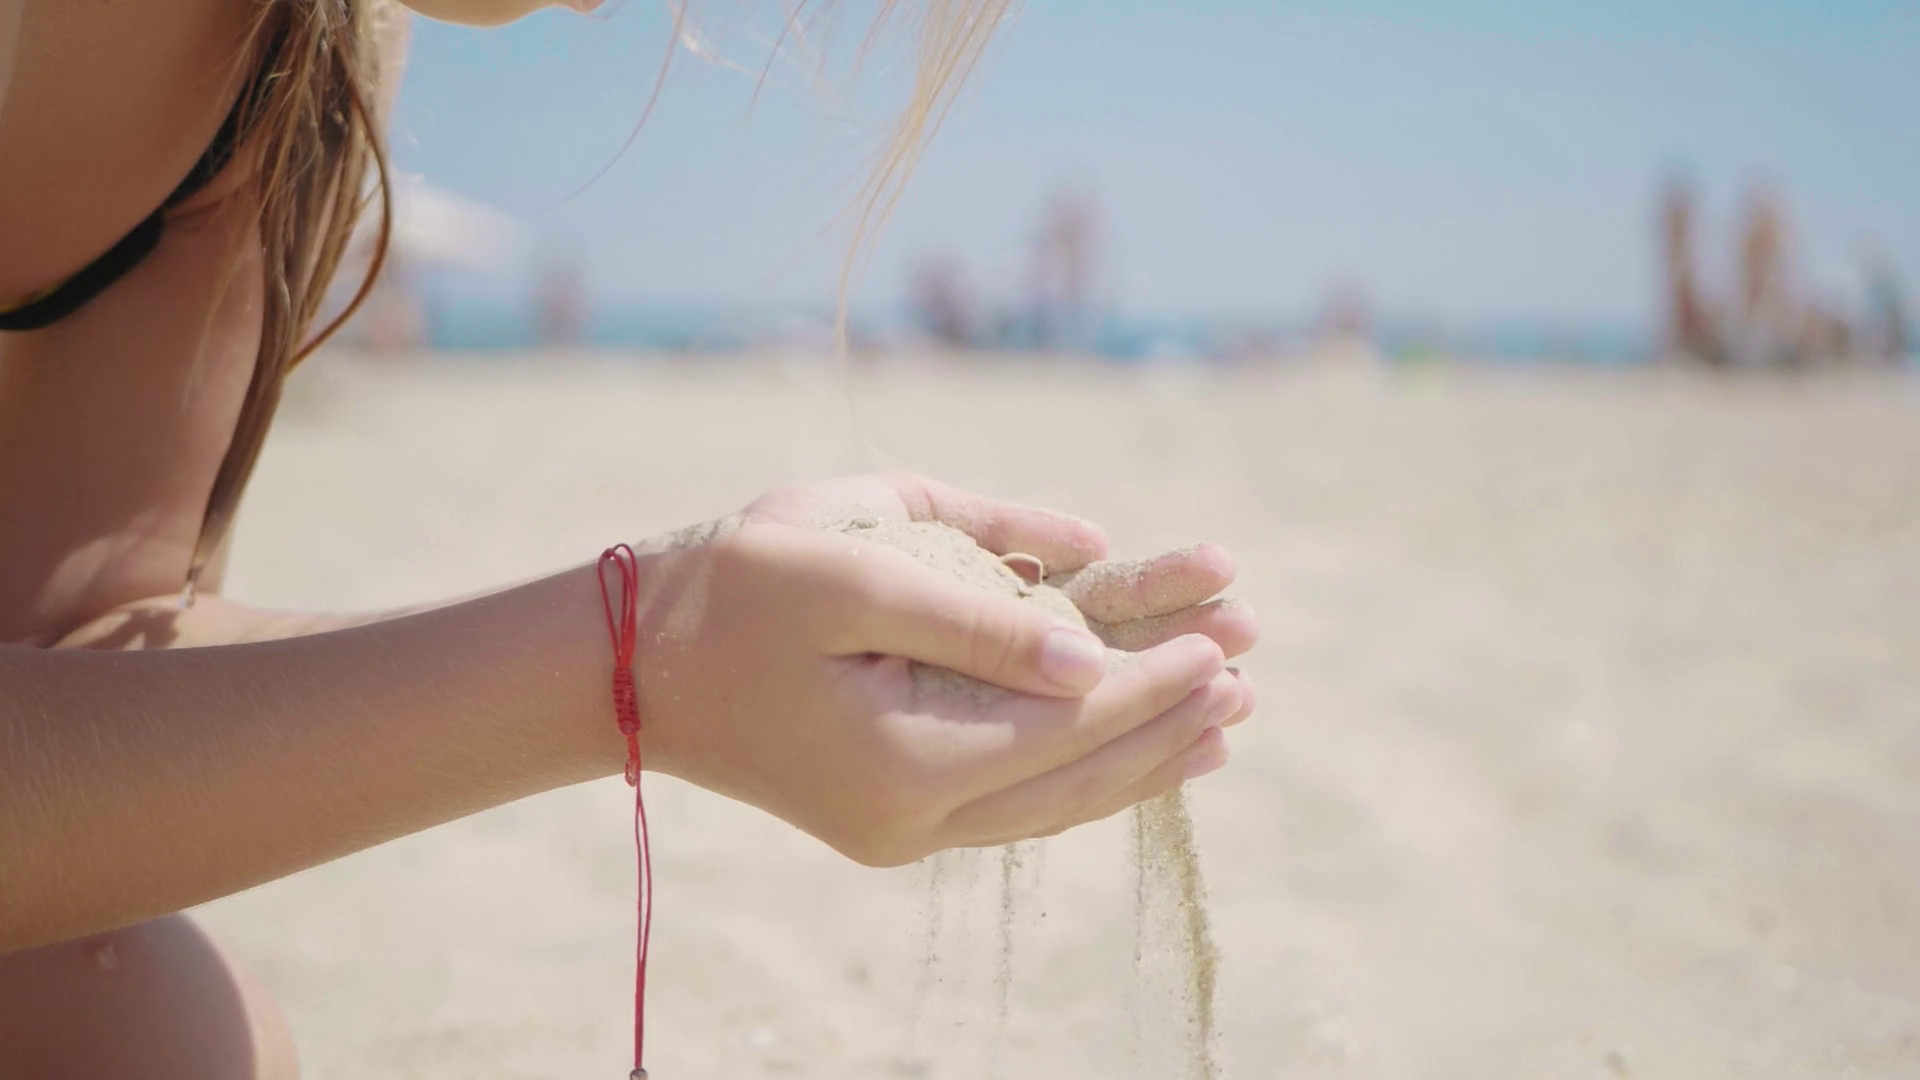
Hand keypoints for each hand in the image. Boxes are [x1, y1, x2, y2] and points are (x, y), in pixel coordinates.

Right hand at [630, 475, 1258, 864]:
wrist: (632, 661)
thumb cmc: (736, 588)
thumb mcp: (852, 565)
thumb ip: (978, 612)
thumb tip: (1093, 650)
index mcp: (906, 761)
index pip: (1069, 723)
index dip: (1153, 680)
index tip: (1226, 639)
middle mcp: (915, 819)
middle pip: (1077, 774)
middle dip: (1169, 720)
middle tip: (1251, 674)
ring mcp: (904, 829)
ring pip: (1054, 799)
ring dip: (1140, 756)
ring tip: (1223, 723)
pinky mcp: (894, 817)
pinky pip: (1015, 802)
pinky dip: (1081, 770)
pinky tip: (1133, 750)